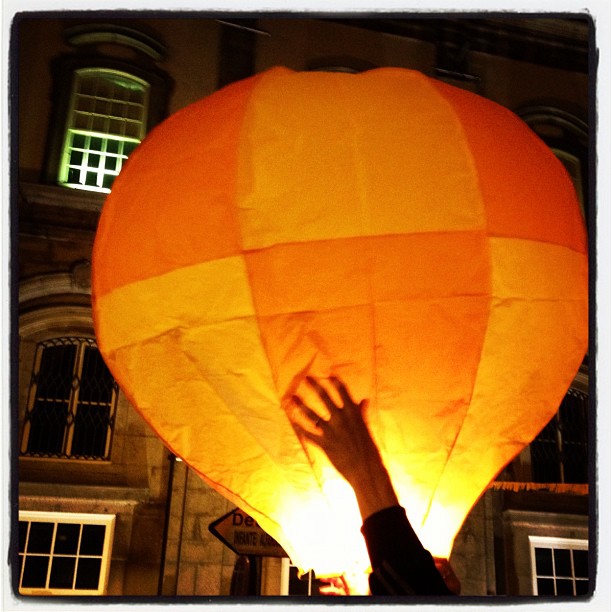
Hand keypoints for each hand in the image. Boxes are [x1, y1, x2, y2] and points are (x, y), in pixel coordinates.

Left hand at [292, 376, 398, 519]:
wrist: (366, 470)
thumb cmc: (368, 448)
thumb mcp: (365, 427)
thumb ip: (361, 412)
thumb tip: (365, 400)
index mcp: (353, 412)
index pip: (342, 391)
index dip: (335, 381)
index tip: (328, 373)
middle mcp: (341, 418)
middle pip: (324, 397)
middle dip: (314, 386)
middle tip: (305, 377)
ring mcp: (332, 431)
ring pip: (312, 414)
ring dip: (300, 405)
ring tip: (291, 397)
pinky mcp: (325, 444)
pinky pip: (308, 434)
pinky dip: (300, 427)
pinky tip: (293, 421)